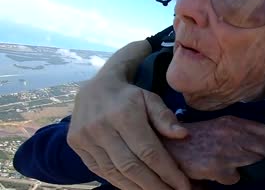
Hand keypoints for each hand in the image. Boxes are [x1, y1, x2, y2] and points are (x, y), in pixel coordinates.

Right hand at [67, 75, 189, 189]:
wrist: (95, 89)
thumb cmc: (129, 96)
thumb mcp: (151, 99)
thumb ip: (165, 117)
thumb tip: (183, 135)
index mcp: (124, 114)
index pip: (149, 151)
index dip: (167, 172)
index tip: (183, 185)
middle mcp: (101, 128)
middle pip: (132, 167)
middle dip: (155, 186)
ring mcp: (86, 138)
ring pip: (115, 173)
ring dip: (138, 189)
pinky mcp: (77, 147)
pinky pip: (102, 172)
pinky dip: (121, 183)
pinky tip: (137, 188)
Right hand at [163, 116, 264, 184]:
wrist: (169, 145)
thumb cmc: (194, 137)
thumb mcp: (218, 125)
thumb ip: (237, 130)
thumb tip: (258, 142)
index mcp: (233, 122)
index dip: (264, 142)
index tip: (259, 148)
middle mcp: (232, 134)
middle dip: (261, 157)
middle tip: (250, 161)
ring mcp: (226, 151)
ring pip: (256, 164)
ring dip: (247, 168)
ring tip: (234, 167)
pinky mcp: (218, 167)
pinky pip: (236, 179)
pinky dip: (229, 179)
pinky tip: (220, 174)